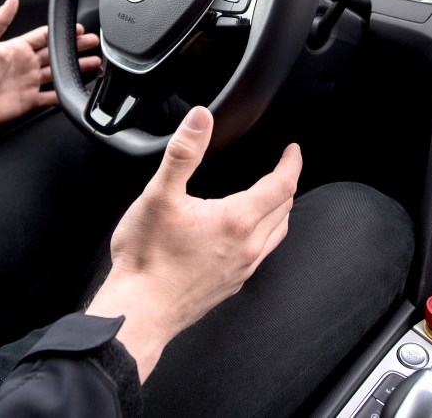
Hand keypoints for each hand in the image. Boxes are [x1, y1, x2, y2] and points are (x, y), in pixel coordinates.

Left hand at [0, 0, 99, 129]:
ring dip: (76, 69)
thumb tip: (11, 0)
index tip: (78, 28)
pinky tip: (78, 92)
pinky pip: (52, 97)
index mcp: (16, 49)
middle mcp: (25, 65)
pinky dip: (66, 95)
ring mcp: (28, 83)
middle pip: (56, 53)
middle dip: (76, 48)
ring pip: (59, 73)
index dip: (61, 31)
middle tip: (95, 43)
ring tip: (95, 64)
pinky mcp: (29, 102)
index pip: (44, 36)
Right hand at [85, 106, 300, 381]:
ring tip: (271, 197)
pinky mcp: (231, 284)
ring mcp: (242, 268)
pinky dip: (263, 235)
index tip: (292, 150)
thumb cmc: (147, 259)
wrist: (139, 312)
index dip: (291, 163)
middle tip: (282, 167)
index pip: (282, 185)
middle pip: (284, 209)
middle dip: (286, 184)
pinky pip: (260, 254)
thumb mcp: (159, 195)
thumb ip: (183, 152)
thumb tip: (200, 118)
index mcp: (236, 220)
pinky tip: (244, 234)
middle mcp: (248, 246)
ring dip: (279, 211)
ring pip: (276, 234)